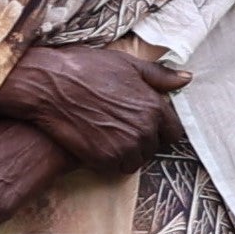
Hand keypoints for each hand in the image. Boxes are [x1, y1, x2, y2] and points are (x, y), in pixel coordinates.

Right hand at [1, 39, 182, 173]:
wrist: (47, 86)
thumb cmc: (85, 69)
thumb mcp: (126, 64)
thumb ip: (159, 76)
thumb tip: (186, 79)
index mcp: (154, 107)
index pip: (174, 132)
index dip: (160, 129)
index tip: (145, 125)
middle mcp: (145, 129)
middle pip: (155, 147)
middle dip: (143, 140)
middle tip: (119, 128)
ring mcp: (126, 146)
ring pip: (137, 160)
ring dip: (127, 152)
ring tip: (106, 135)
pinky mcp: (105, 160)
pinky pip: (118, 169)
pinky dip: (110, 161)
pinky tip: (96, 145)